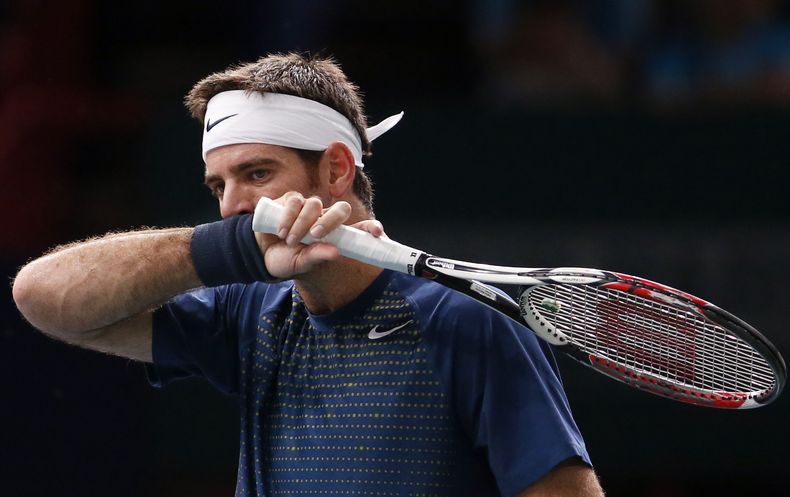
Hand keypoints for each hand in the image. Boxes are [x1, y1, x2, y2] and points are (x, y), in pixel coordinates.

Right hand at [254, 192, 384, 278]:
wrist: (259, 253)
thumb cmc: (285, 259)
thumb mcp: (300, 263)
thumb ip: (316, 257)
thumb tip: (336, 252)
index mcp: (333, 235)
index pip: (358, 228)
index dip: (370, 227)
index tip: (377, 232)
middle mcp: (324, 218)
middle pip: (340, 208)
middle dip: (330, 220)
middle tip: (316, 234)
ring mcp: (308, 207)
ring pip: (315, 204)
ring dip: (303, 222)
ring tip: (291, 240)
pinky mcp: (290, 200)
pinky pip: (295, 200)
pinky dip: (289, 215)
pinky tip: (281, 230)